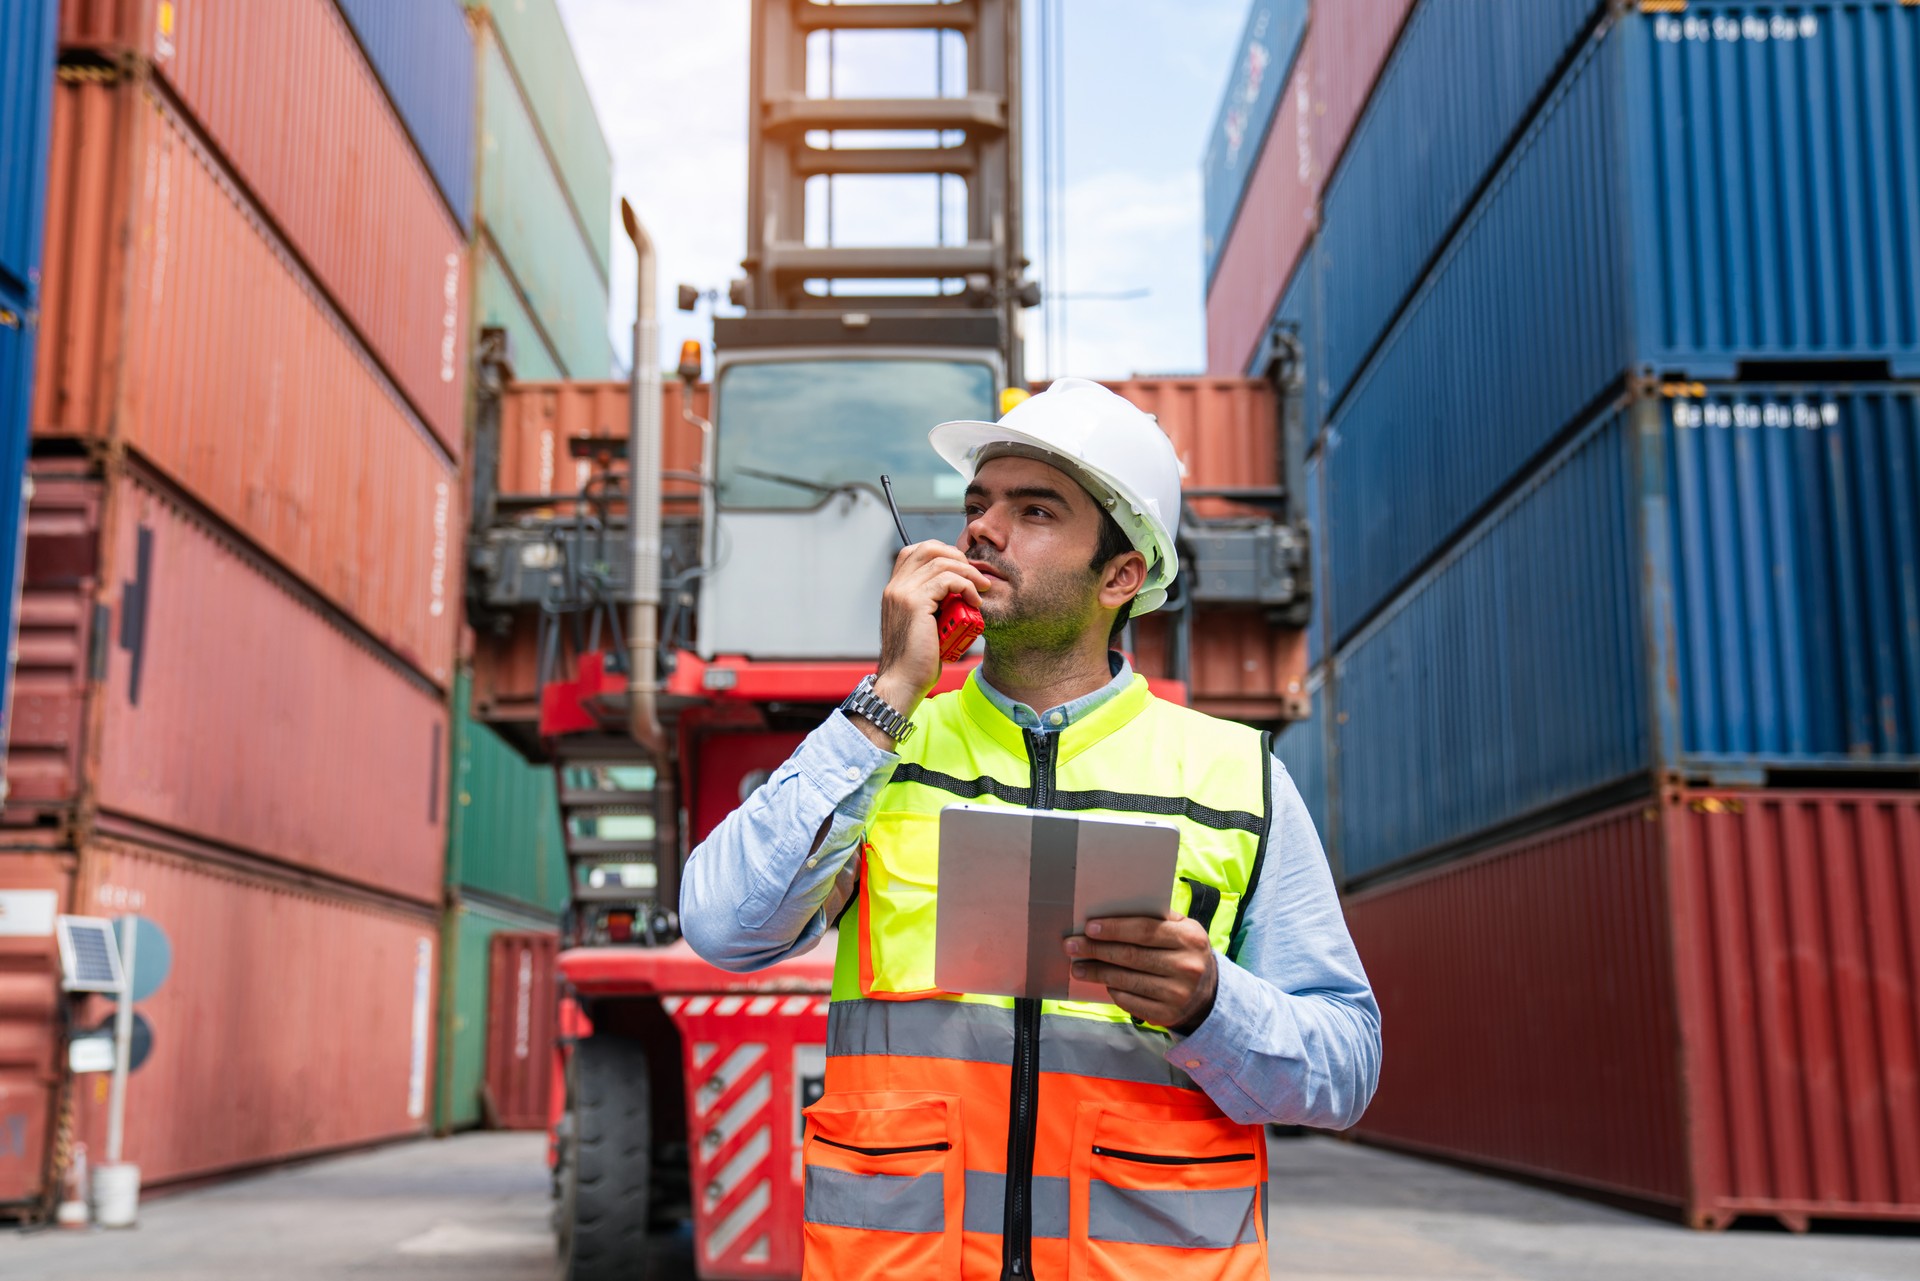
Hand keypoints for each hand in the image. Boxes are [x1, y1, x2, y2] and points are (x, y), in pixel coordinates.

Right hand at [873, 541, 989, 712]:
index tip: (963, 570)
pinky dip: (966, 586)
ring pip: (941, 562)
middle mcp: (896, 587)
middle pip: (929, 548)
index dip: (943, 554)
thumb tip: (958, 592)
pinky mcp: (915, 603)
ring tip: (980, 589)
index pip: (917, 552)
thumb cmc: (917, 660)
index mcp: (895, 590)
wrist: (903, 682)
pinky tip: (974, 601)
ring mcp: (903, 593)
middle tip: (975, 576)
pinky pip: (947, 580)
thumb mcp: (923, 624)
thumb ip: (933, 604)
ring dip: (968, 573)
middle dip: (958, 557)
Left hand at [1065, 915, 1217, 1030]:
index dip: (1114, 929)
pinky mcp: (1167, 1015)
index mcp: (1189, 938)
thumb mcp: (1183, 930)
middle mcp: (1186, 967)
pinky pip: (1129, 1001)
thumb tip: (1112, 912)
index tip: (1089, 928)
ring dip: (1097, 973)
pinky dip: (1113, 991)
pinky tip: (1102, 983)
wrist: (1208, 993)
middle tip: (1071, 946)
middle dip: (1096, 950)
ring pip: (1126, 980)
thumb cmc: (1185, 953)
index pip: (1145, 931)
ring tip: (1078, 967)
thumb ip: (1156, 919)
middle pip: (1130, 956)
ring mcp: (1177, 994)